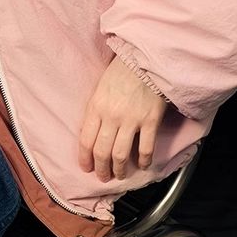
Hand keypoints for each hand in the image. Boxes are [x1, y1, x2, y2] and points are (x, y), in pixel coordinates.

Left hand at [78, 56, 166, 181]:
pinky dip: (144, 161)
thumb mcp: (100, 88)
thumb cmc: (121, 71)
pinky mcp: (150, 121)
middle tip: (103, 177)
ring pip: (121, 155)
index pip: (86, 140)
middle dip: (101, 169)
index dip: (85, 159)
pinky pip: (146, 149)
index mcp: (96, 106)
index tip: (86, 168)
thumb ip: (97, 110)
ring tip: (120, 175)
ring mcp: (131, 120)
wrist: (145, 59)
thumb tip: (94, 133)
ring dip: (120, 170)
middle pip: (102, 152)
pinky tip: (143, 166)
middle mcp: (111, 116)